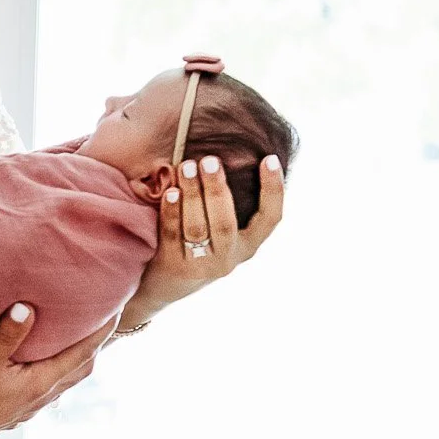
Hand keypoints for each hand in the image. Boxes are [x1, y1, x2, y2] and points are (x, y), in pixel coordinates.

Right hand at [0, 304, 118, 438]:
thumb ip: (6, 335)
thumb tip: (28, 307)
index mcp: (40, 383)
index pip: (83, 353)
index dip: (102, 331)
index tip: (118, 308)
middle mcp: (42, 397)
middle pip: (82, 368)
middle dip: (95, 344)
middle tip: (103, 319)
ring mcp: (30, 407)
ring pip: (66, 380)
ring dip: (77, 359)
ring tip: (79, 336)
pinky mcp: (17, 411)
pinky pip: (49, 388)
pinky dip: (58, 371)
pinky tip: (46, 363)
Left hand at [121, 151, 284, 331]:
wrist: (164, 286)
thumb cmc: (199, 244)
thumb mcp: (222, 230)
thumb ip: (228, 203)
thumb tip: (232, 152)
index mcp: (248, 245)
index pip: (270, 218)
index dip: (273, 190)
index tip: (270, 159)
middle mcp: (229, 258)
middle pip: (225, 223)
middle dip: (217, 189)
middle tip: (210, 160)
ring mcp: (202, 265)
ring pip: (198, 228)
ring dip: (192, 194)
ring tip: (186, 166)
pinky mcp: (175, 267)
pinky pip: (173, 236)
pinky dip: (171, 211)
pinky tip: (169, 191)